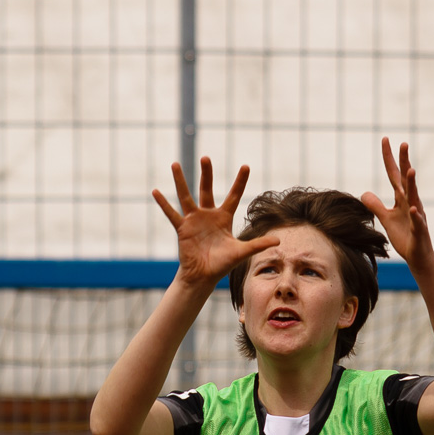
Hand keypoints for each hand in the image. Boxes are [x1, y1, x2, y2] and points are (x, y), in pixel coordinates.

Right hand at [153, 158, 278, 288]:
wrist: (203, 276)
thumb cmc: (222, 264)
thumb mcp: (241, 252)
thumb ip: (257, 244)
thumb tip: (278, 241)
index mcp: (223, 218)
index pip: (234, 196)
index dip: (240, 181)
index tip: (246, 165)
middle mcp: (208, 215)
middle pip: (207, 189)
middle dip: (206, 174)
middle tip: (206, 157)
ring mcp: (194, 220)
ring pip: (186, 196)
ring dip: (180, 180)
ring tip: (175, 163)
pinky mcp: (182, 228)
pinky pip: (172, 213)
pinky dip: (163, 203)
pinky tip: (155, 191)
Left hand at [360, 137, 433, 268]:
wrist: (418, 256)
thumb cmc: (404, 236)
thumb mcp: (386, 219)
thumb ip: (376, 205)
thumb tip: (364, 192)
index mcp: (402, 199)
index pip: (394, 174)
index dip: (389, 158)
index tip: (385, 139)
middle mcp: (410, 203)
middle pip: (406, 180)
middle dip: (405, 162)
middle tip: (403, 144)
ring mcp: (416, 216)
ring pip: (414, 197)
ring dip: (412, 184)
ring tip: (410, 170)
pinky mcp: (419, 231)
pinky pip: (418, 222)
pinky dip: (416, 216)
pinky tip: (413, 210)